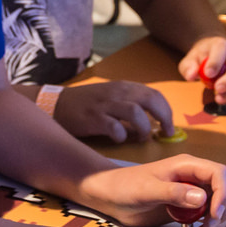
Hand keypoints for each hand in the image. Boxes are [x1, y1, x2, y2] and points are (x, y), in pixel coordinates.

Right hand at [54, 80, 174, 142]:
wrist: (57, 104)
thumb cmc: (88, 104)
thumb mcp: (112, 97)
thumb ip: (132, 105)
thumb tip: (154, 122)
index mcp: (124, 87)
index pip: (155, 94)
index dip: (167, 111)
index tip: (169, 126)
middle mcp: (117, 92)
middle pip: (151, 100)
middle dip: (164, 117)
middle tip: (165, 133)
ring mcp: (105, 104)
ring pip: (135, 112)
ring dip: (144, 127)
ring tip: (142, 138)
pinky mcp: (93, 118)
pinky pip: (114, 126)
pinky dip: (121, 135)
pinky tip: (119, 139)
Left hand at [77, 155, 225, 226]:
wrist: (110, 196)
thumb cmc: (125, 186)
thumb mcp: (146, 189)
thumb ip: (173, 193)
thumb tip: (202, 198)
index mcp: (188, 166)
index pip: (220, 173)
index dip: (224, 194)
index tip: (214, 215)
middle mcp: (195, 178)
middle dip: (223, 212)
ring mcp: (194, 194)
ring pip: (221, 207)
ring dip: (216, 225)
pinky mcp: (189, 210)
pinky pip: (209, 219)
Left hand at [178, 37, 225, 106]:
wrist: (217, 60)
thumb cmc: (203, 61)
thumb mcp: (191, 61)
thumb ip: (188, 67)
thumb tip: (191, 75)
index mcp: (222, 45)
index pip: (221, 48)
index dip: (216, 60)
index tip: (208, 73)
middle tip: (218, 89)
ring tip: (219, 99)